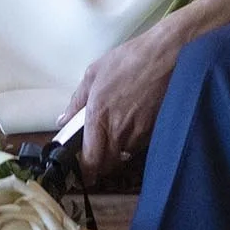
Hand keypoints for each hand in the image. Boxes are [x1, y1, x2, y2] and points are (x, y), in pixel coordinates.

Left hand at [61, 27, 181, 180]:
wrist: (166, 55)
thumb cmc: (130, 59)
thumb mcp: (94, 73)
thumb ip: (76, 101)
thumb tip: (63, 119)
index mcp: (98, 116)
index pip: (90, 159)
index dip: (86, 172)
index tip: (84, 174)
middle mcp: (118, 129)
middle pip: (108, 164)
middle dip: (101, 163)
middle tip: (98, 153)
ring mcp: (139, 132)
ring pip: (125, 154)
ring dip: (119, 150)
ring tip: (118, 132)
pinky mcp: (155, 130)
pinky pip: (141, 145)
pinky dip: (135, 140)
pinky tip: (135, 123)